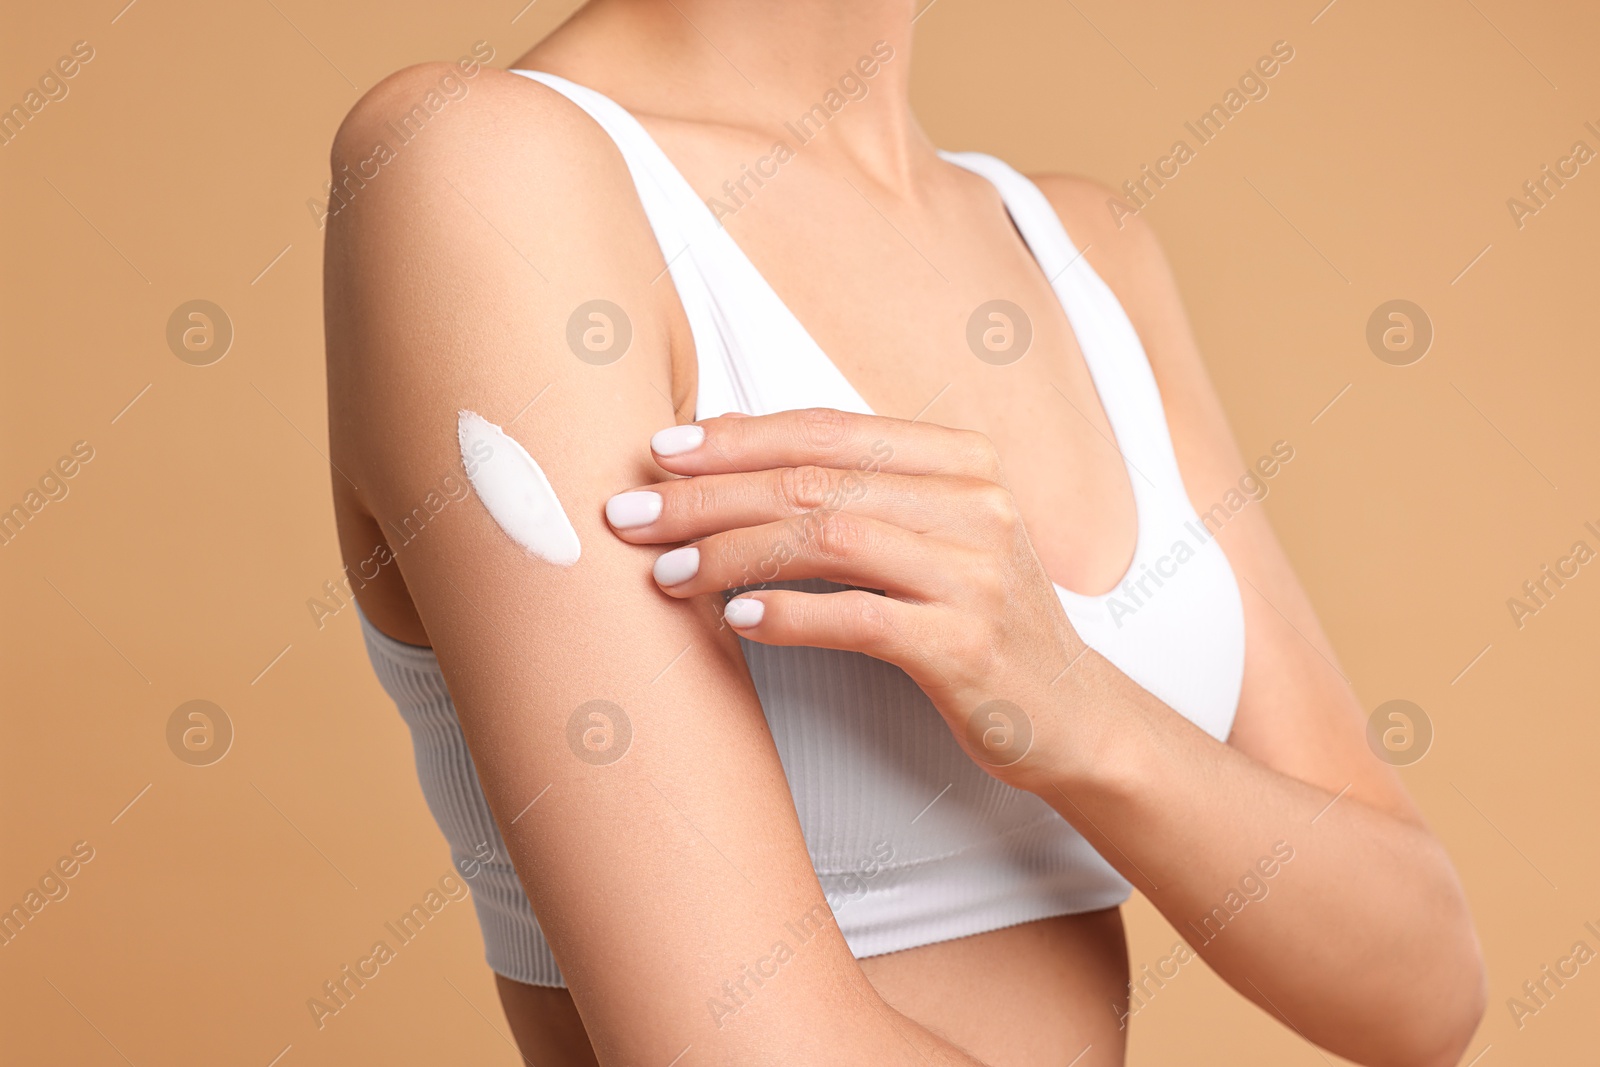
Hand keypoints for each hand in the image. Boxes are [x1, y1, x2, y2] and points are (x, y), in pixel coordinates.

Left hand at [603, 407, 1100, 791]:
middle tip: (632, 515)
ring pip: (828, 539)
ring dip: (730, 553)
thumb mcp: (939, 540)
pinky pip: (860, 618)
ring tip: (665, 573)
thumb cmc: (982, 623)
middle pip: (815, 480)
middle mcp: (976, 503)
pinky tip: (738, 618)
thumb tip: (734, 464)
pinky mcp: (969, 644)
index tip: (661, 451)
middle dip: (708, 495)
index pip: (829, 429)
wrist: (1075, 716)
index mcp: (964, 461)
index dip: (737, 436)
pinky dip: (790, 615)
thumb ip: (862, 497)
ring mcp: (977, 572)